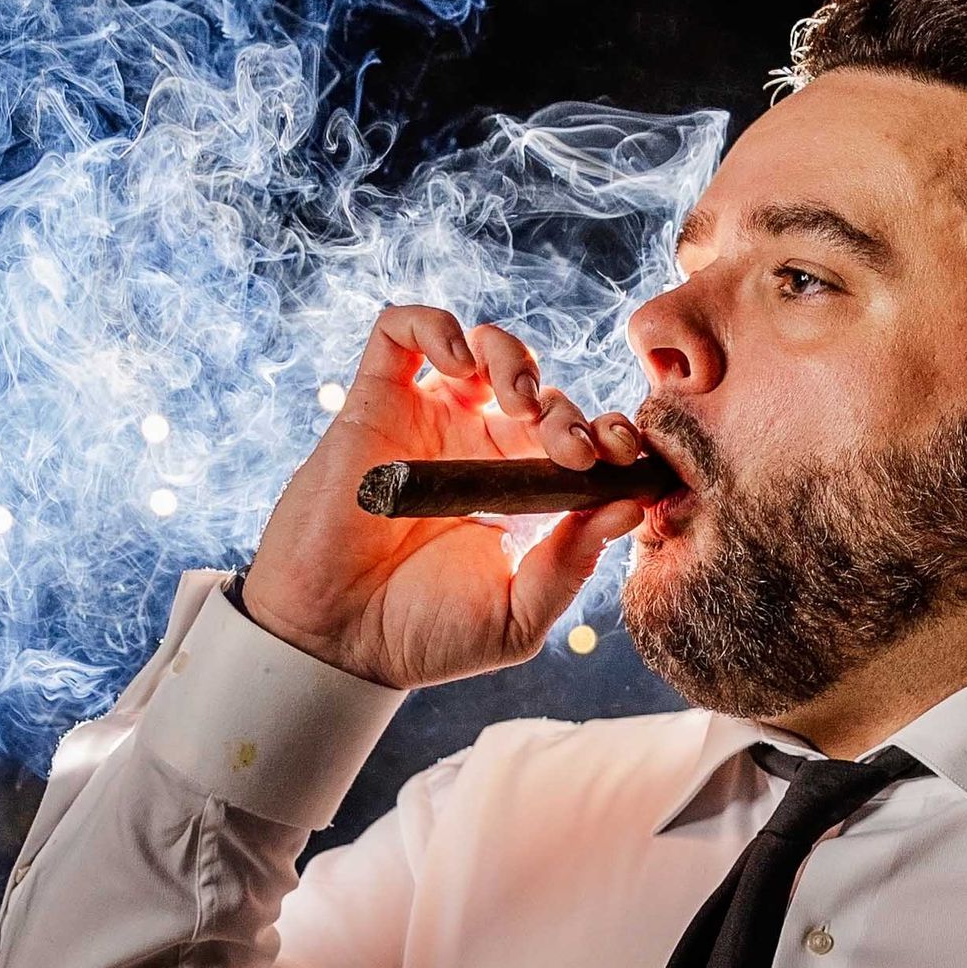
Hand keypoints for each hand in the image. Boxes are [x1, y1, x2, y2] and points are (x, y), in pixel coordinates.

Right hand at [242, 306, 648, 687]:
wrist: (336, 642)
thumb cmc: (423, 637)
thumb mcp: (517, 615)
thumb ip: (570, 565)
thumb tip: (629, 505)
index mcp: (518, 494)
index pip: (578, 438)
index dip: (609, 434)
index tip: (624, 456)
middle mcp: (476, 451)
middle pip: (539, 392)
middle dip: (568, 411)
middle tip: (572, 452)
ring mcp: (425, 424)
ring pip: (481, 348)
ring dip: (514, 359)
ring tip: (521, 403)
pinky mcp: (372, 406)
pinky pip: (399, 334)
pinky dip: (434, 325)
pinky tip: (460, 361)